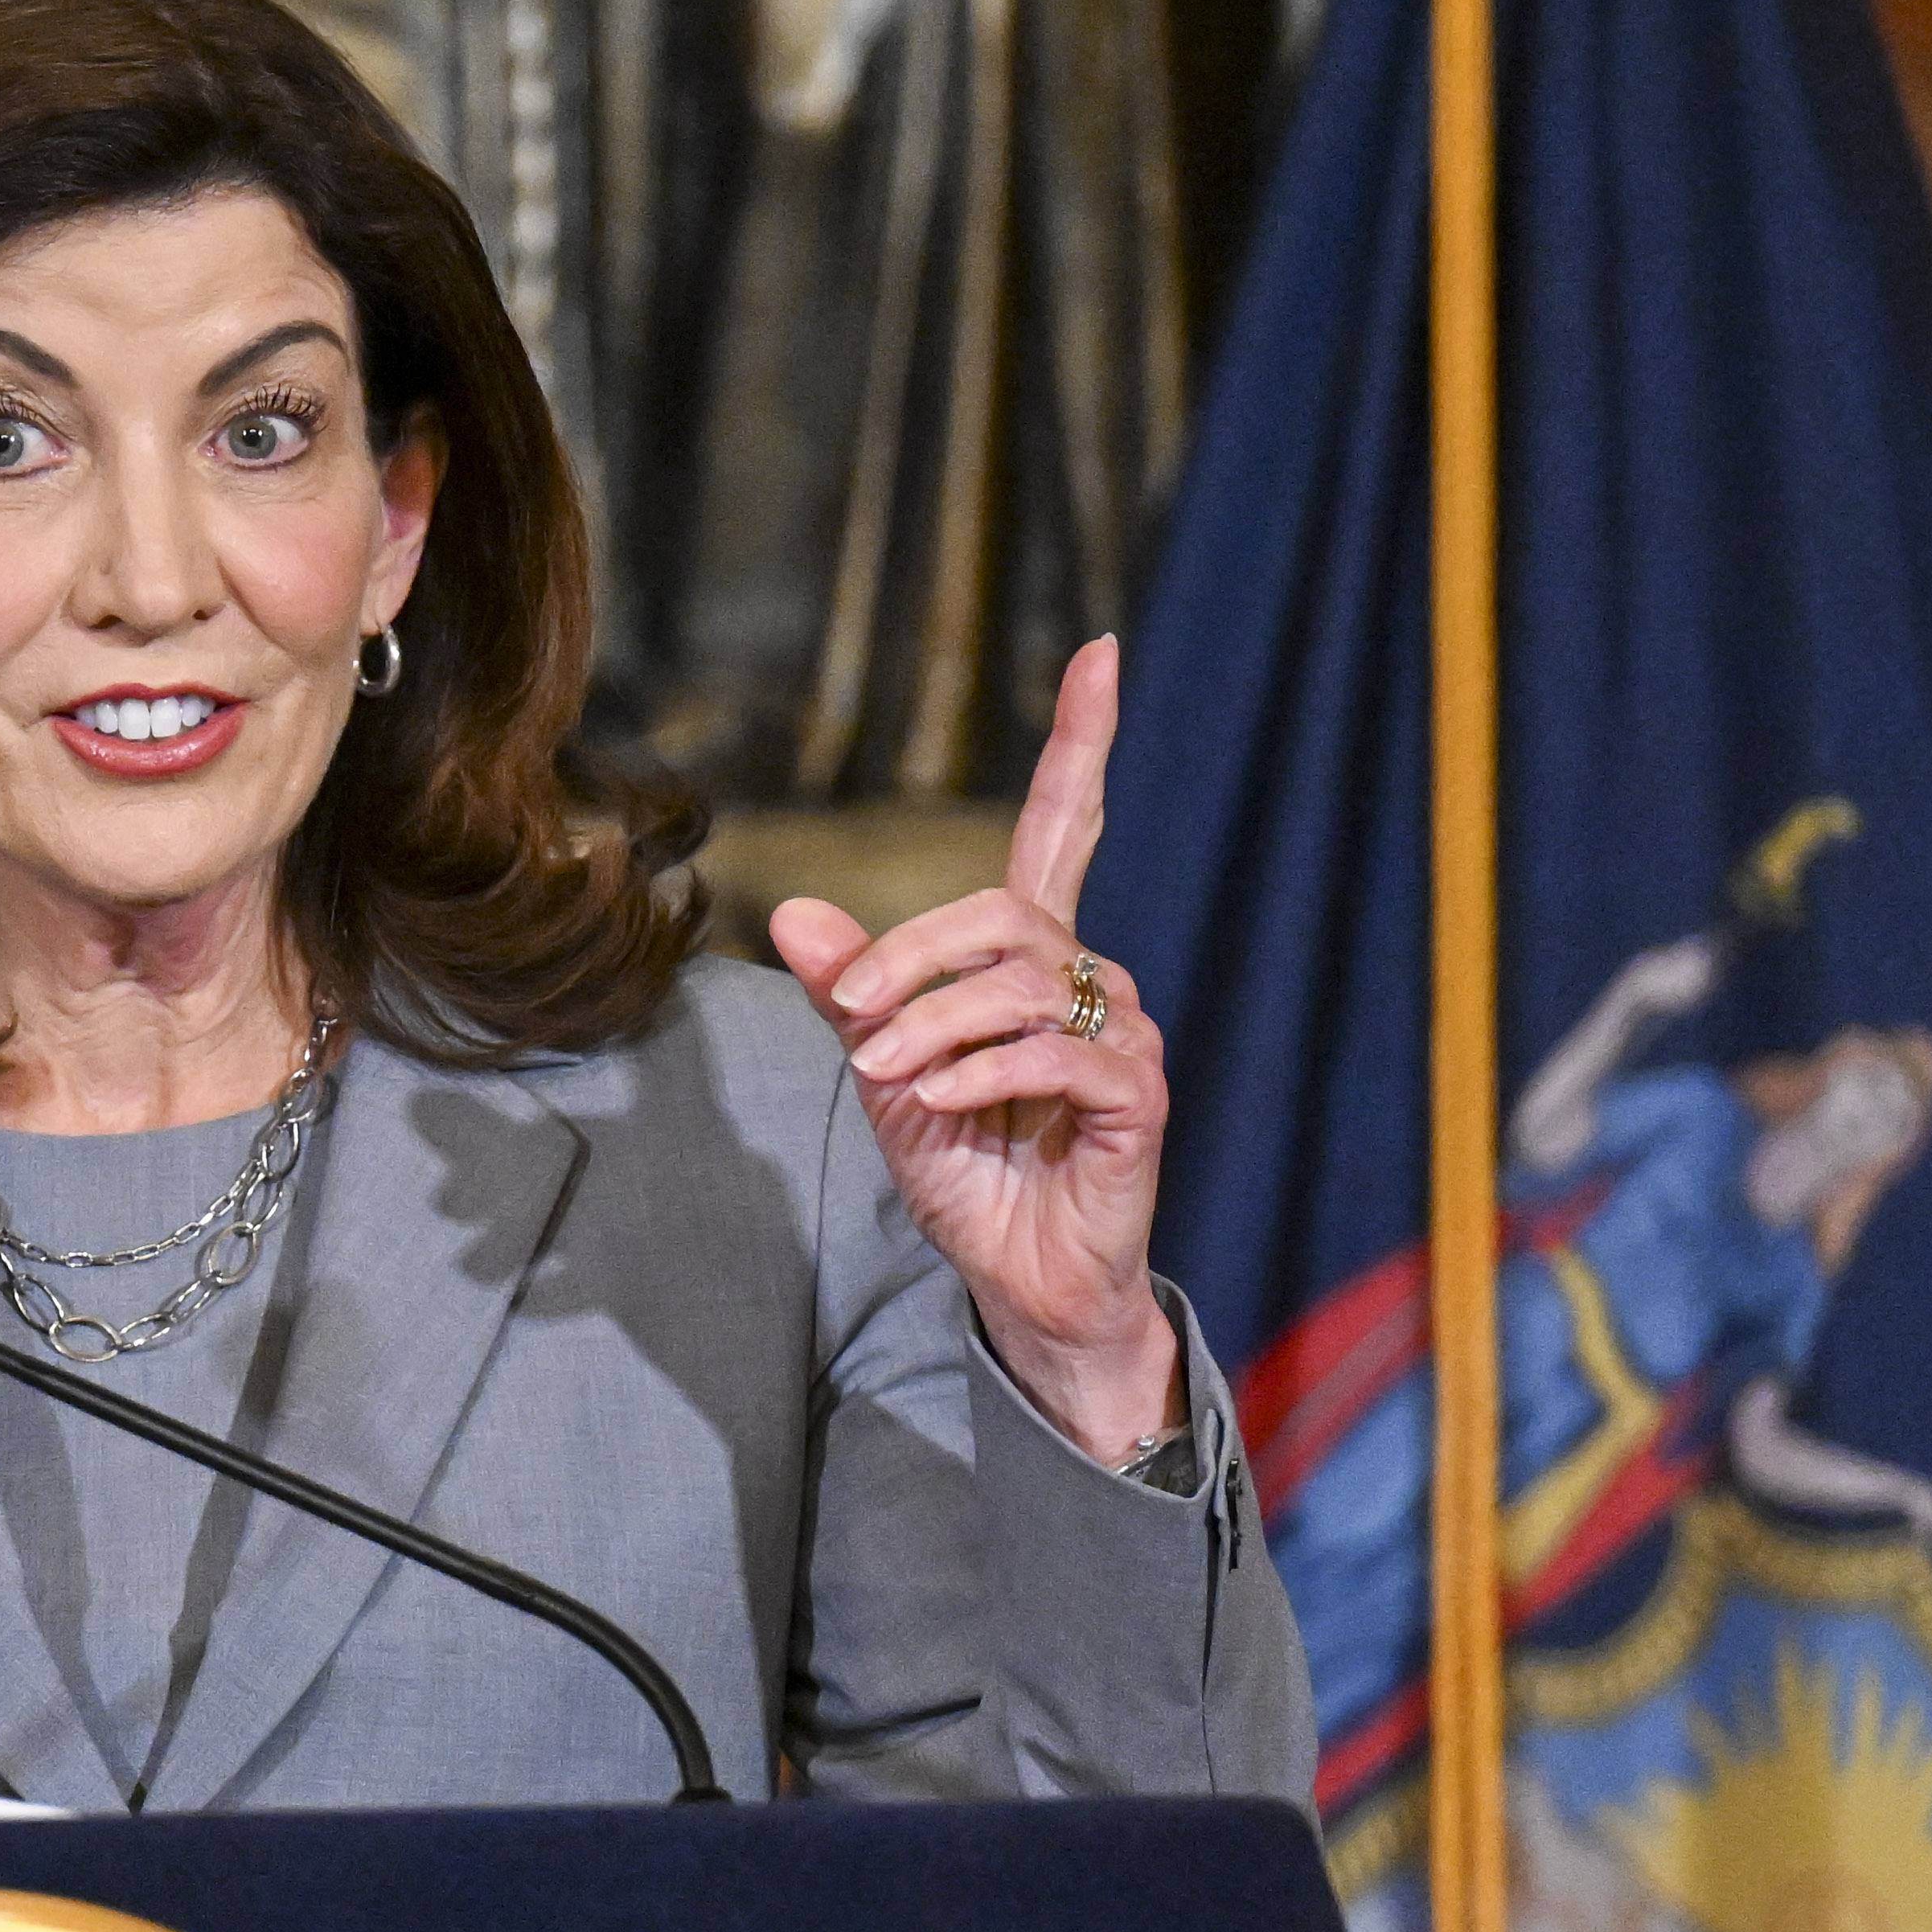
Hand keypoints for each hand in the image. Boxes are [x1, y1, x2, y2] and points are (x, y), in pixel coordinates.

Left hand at [765, 637, 1181, 1461]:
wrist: (1020, 1278)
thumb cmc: (966, 1169)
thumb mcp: (886, 1073)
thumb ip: (851, 993)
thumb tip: (791, 913)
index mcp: (1035, 954)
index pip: (1066, 824)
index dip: (1083, 741)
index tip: (1101, 653)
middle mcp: (1092, 973)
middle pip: (1002, 912)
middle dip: (911, 958)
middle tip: (853, 1023)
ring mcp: (1126, 1030)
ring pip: (1020, 983)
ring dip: (932, 1028)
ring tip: (887, 1081)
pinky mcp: (1140, 1092)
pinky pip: (1056, 1049)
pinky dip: (979, 1071)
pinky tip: (932, 1104)